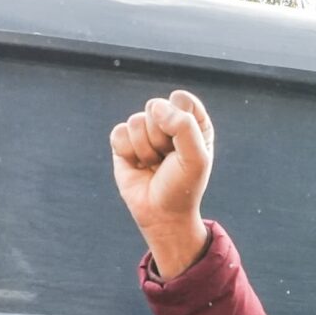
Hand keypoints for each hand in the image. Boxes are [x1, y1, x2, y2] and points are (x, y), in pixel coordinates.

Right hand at [111, 90, 213, 278]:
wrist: (162, 214)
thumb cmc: (183, 186)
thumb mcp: (196, 157)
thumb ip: (183, 125)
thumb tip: (155, 106)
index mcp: (192, 121)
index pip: (181, 100)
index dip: (180, 121)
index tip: (185, 145)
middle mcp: (167, 122)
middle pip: (155, 107)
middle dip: (161, 138)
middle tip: (168, 159)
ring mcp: (144, 132)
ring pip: (136, 121)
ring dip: (146, 149)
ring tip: (154, 165)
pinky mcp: (123, 143)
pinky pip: (119, 133)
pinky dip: (128, 152)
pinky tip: (138, 165)